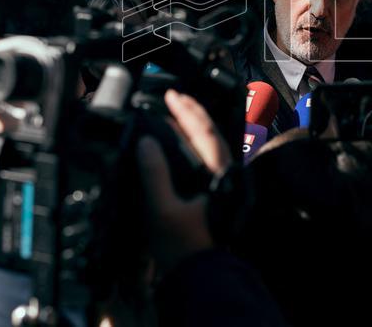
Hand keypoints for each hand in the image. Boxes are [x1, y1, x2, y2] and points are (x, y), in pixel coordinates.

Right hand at [136, 90, 231, 271]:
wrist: (200, 275)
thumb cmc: (182, 245)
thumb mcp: (160, 209)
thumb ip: (154, 173)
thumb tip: (146, 141)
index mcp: (217, 174)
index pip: (204, 132)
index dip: (187, 111)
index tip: (171, 95)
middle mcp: (225, 174)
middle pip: (211, 134)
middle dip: (192, 113)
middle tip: (174, 97)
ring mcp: (223, 184)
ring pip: (212, 145)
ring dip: (195, 127)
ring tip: (176, 114)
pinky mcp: (216, 194)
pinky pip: (208, 158)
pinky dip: (195, 144)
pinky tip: (182, 144)